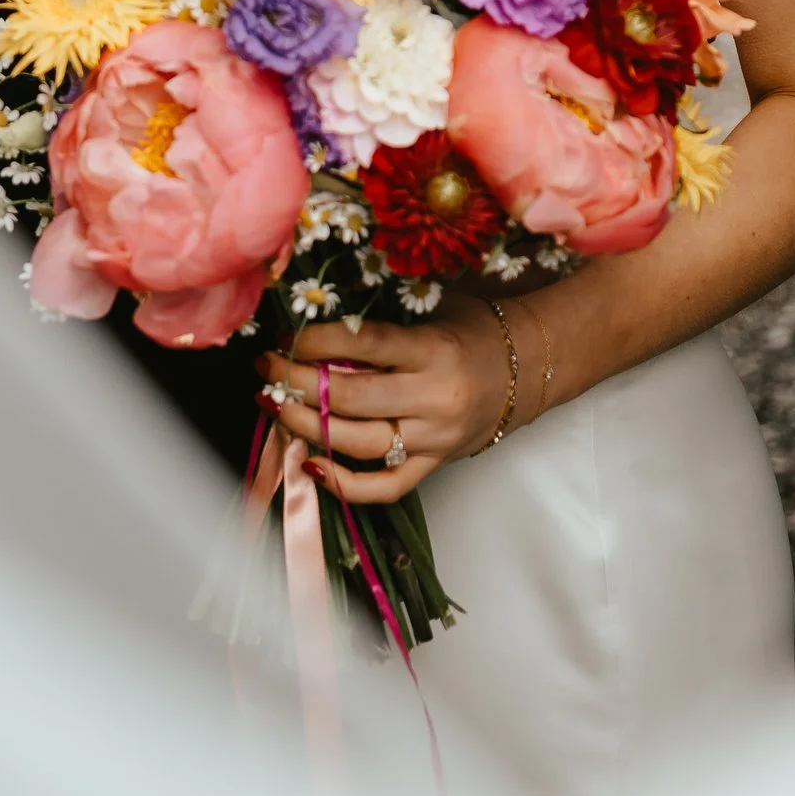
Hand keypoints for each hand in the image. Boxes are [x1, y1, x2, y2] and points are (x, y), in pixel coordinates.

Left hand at [259, 299, 513, 503]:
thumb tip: (314, 320)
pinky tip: (310, 464)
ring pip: (359, 444)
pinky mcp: (435, 466)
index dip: (317, 342)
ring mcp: (434, 439)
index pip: (364, 344)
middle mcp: (434, 398)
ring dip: (308, 426)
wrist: (527, 367)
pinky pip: (384, 487)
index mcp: (434, 349)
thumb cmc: (473, 329)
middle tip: (267, 369)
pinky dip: (344, 484)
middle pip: (352, 398)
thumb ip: (382, 320)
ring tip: (276, 407)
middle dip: (298, 383)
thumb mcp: (434, 308)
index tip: (286, 336)